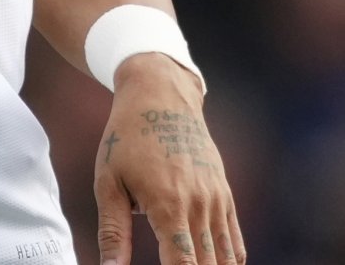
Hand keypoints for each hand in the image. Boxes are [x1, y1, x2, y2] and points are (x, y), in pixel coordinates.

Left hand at [94, 56, 244, 264]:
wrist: (161, 96)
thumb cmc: (127, 138)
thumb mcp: (108, 183)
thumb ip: (112, 232)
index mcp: (168, 205)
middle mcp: (199, 205)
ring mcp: (217, 200)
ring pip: (226, 258)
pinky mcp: (225, 195)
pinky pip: (235, 242)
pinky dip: (228, 261)